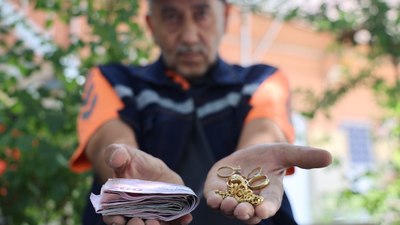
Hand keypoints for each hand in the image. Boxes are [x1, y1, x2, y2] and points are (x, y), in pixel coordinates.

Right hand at [101, 144, 191, 224]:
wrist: (148, 166)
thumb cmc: (129, 160)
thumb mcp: (121, 153)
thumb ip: (116, 154)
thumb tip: (116, 157)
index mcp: (116, 202)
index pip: (112, 215)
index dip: (114, 219)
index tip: (118, 218)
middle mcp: (133, 213)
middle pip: (132, 224)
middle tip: (139, 221)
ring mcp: (151, 215)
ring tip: (156, 222)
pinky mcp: (167, 213)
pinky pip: (174, 222)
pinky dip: (179, 222)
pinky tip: (186, 218)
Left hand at [203, 143, 331, 223]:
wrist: (247, 154)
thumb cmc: (270, 157)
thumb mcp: (286, 153)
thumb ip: (304, 157)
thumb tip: (329, 156)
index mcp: (269, 197)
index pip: (268, 206)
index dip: (266, 209)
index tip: (264, 210)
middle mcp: (251, 202)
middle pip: (248, 213)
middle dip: (245, 213)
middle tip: (243, 210)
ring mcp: (232, 198)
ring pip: (230, 209)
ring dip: (228, 208)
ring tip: (227, 203)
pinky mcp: (217, 191)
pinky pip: (214, 199)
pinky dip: (213, 200)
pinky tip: (212, 198)